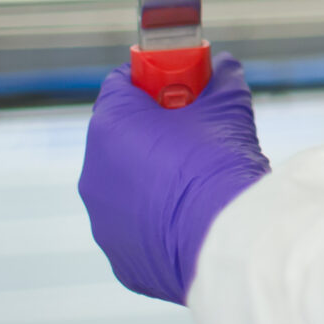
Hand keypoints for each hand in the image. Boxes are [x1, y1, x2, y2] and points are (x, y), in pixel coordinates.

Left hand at [79, 52, 270, 302]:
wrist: (225, 238)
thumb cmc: (219, 163)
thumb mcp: (228, 105)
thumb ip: (221, 78)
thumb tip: (223, 67)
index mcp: (111, 125)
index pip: (121, 84)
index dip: (154, 81)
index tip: (182, 87)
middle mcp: (94, 171)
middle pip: (122, 136)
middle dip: (155, 130)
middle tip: (197, 132)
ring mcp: (102, 218)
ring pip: (127, 186)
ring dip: (155, 178)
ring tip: (200, 182)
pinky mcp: (119, 256)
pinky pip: (137, 228)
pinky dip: (159, 220)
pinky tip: (194, 219)